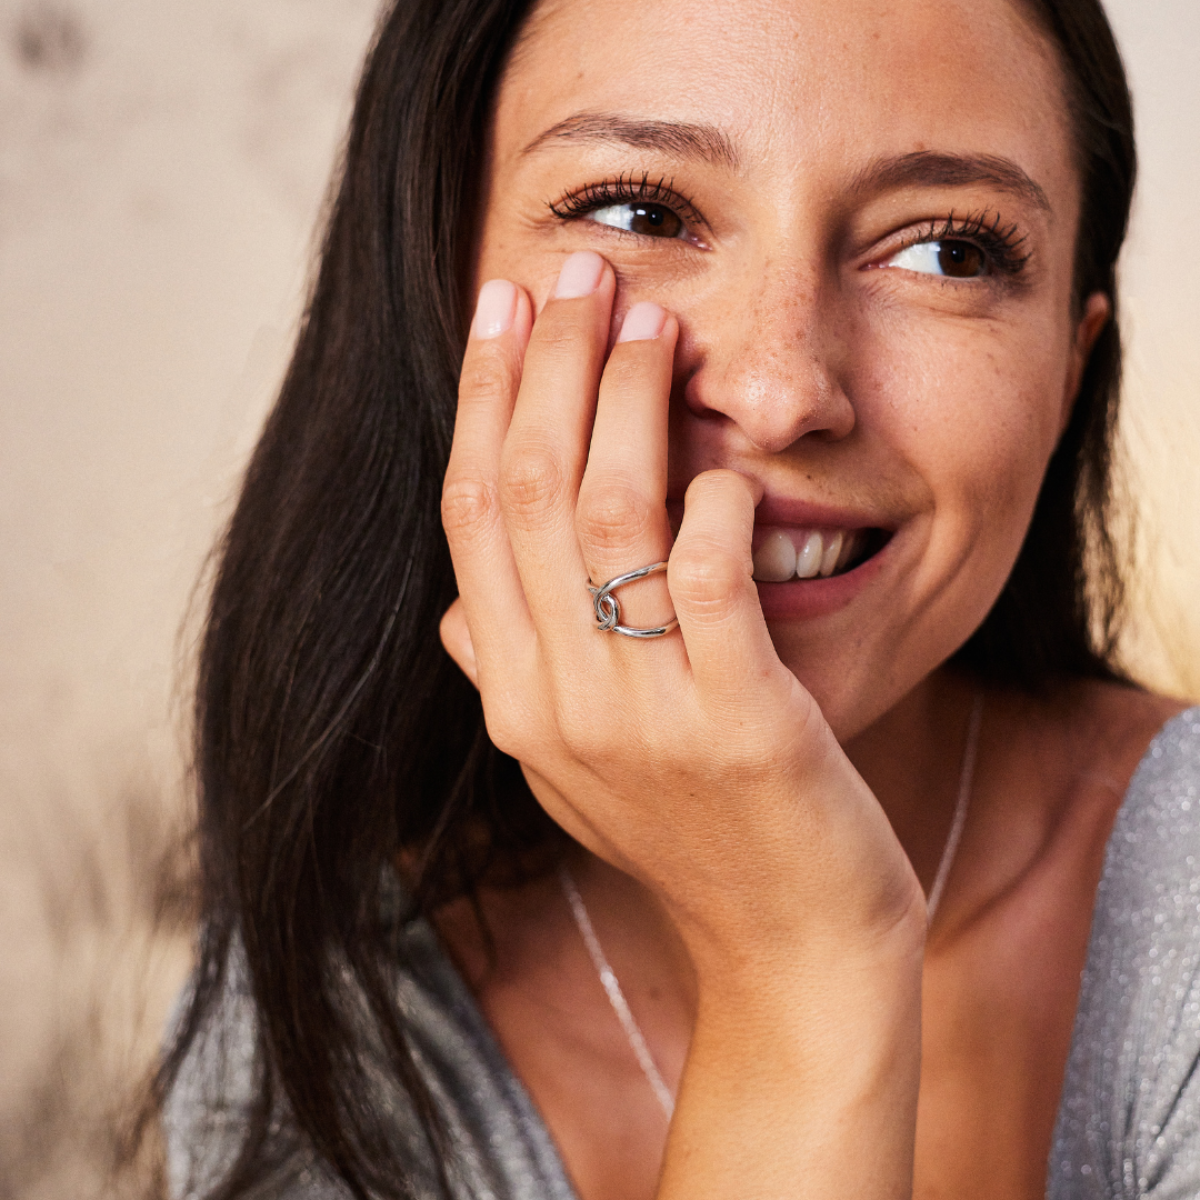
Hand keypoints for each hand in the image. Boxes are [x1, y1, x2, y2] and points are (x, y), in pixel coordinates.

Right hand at [440, 250, 920, 972]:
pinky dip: (712, 506)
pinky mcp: (741, 728)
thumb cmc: (694, 841)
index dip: (480, 401)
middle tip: (575, 270)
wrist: (787, 948)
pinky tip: (723, 460)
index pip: (472, 518)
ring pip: (606, 519)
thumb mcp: (576, 768)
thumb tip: (458, 611)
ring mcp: (644, 718)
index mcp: (514, 700)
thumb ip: (513, 682)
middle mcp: (557, 703)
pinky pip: (710, 584)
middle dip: (545, 364)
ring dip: (624, 402)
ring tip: (646, 316)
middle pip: (527, 494)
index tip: (497, 308)